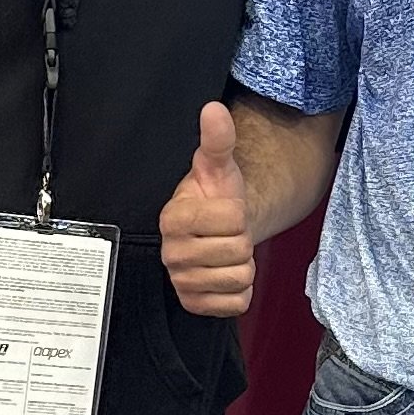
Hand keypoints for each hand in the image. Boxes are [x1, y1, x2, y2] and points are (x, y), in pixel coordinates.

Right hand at [160, 97, 255, 314]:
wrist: (217, 231)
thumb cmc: (216, 198)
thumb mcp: (219, 166)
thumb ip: (217, 139)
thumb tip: (213, 110)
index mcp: (173, 217)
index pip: (230, 219)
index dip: (238, 214)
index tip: (225, 212)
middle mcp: (171, 252)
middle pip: (236, 252)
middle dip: (242, 242)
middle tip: (228, 235)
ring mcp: (181, 281)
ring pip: (238, 279)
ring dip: (243, 266)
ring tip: (227, 253)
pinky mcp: (194, 304)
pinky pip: (235, 304)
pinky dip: (240, 292)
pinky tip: (226, 275)